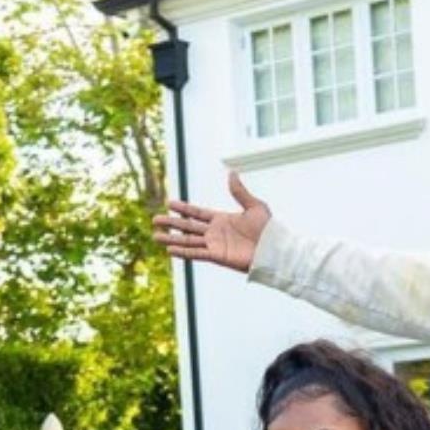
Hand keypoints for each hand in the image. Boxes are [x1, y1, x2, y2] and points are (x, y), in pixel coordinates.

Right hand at [152, 171, 269, 272]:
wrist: (274, 249)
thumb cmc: (268, 229)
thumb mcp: (254, 206)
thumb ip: (240, 192)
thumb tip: (231, 173)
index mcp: (222, 219)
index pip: (197, 213)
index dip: (183, 208)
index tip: (169, 203)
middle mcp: (215, 232)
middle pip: (188, 226)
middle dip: (171, 223)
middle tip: (155, 219)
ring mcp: (215, 245)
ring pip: (188, 240)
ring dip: (171, 238)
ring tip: (155, 235)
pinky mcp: (217, 256)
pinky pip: (196, 253)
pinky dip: (183, 251)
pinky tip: (170, 249)